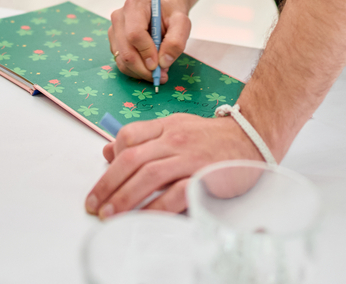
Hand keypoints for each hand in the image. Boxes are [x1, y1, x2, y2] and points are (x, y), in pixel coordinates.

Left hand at [85, 112, 262, 216]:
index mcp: (165, 126)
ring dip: (125, 197)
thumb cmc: (211, 137)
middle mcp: (174, 139)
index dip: (111, 157)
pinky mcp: (203, 176)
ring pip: (148, 175)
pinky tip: (144, 218)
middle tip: (94, 204)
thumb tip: (109, 150)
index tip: (102, 180)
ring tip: (110, 215)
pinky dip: (157, 207)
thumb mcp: (175, 128)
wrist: (251, 137)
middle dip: (108, 184)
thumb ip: (144, 139)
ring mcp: (188, 157)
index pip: (129, 136)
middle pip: (132, 158)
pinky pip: (175, 193)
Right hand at [108, 0, 191, 83]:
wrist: (164, 12)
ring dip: (141, 72)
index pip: (135, 34)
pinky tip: (148, 66)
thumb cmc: (171, 15)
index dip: (147, 52)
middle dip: (145, 69)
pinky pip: (121, 63)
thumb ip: (176, 41)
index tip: (160, 64)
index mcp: (134, 6)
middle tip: (161, 75)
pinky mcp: (114, 43)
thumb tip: (163, 62)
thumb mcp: (182, 23)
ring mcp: (114, 30)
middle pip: (126, 52)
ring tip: (157, 70)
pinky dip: (135, 71)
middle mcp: (119, 17)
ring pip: (122, 61)